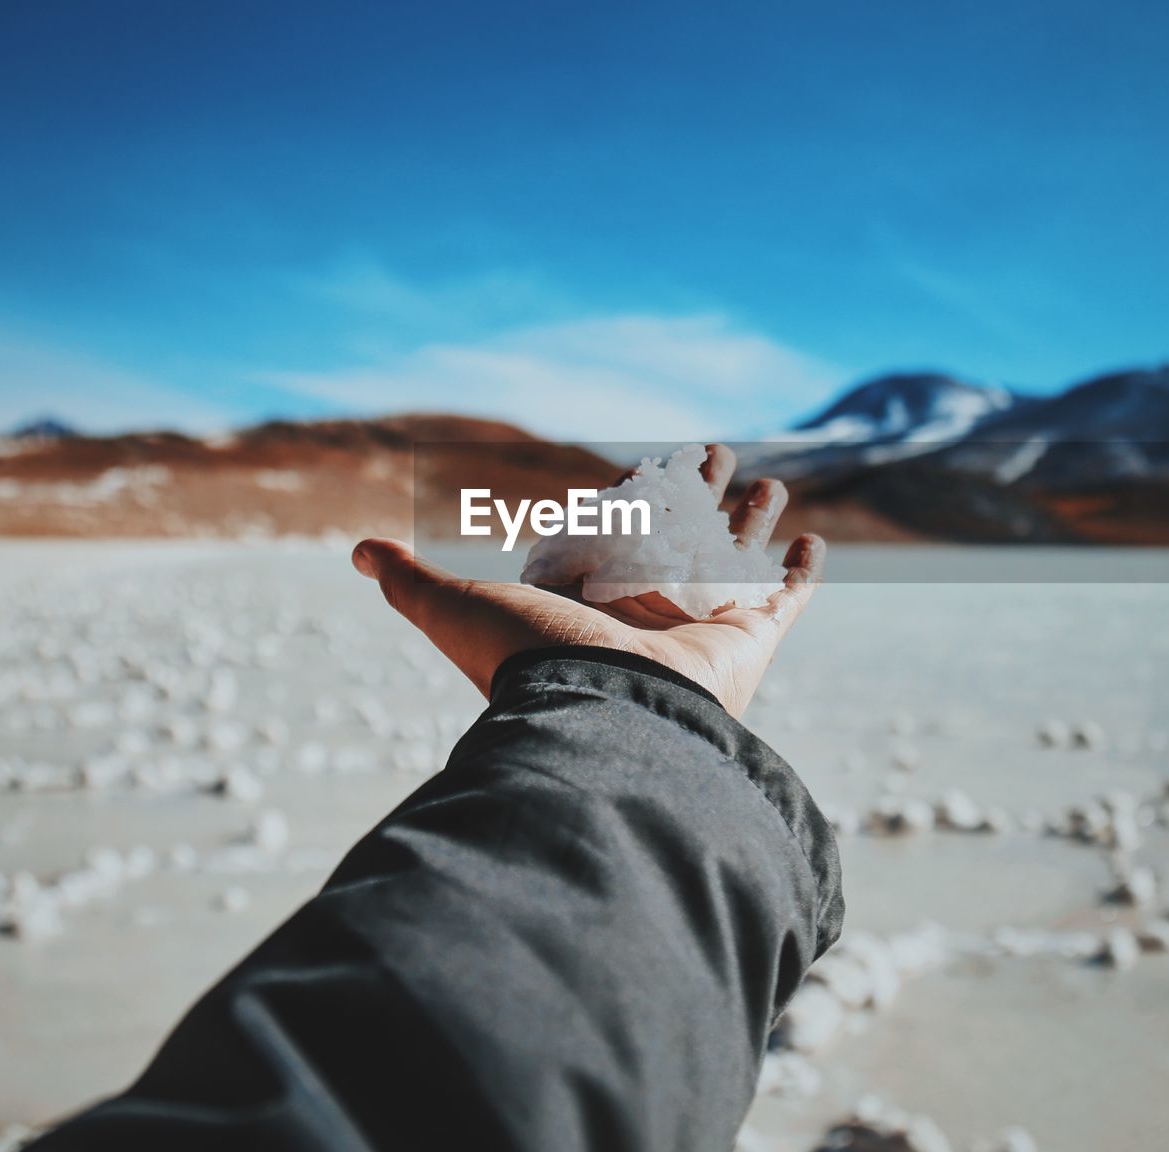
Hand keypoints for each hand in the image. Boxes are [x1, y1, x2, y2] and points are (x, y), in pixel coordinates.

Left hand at [351, 445, 823, 717]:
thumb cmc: (532, 661)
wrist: (602, 718)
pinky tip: (811, 540)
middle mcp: (647, 610)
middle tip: (714, 450)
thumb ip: (410, 578)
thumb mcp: (455, 605)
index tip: (644, 462)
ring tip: (768, 479)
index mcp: (592, 596)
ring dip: (752, 518)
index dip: (631, 493)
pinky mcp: (747, 642)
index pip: (618, 529)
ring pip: (735, 557)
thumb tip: (357, 549)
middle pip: (681, 534)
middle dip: (700, 491)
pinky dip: (802, 572)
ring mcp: (699, 626)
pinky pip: (784, 601)